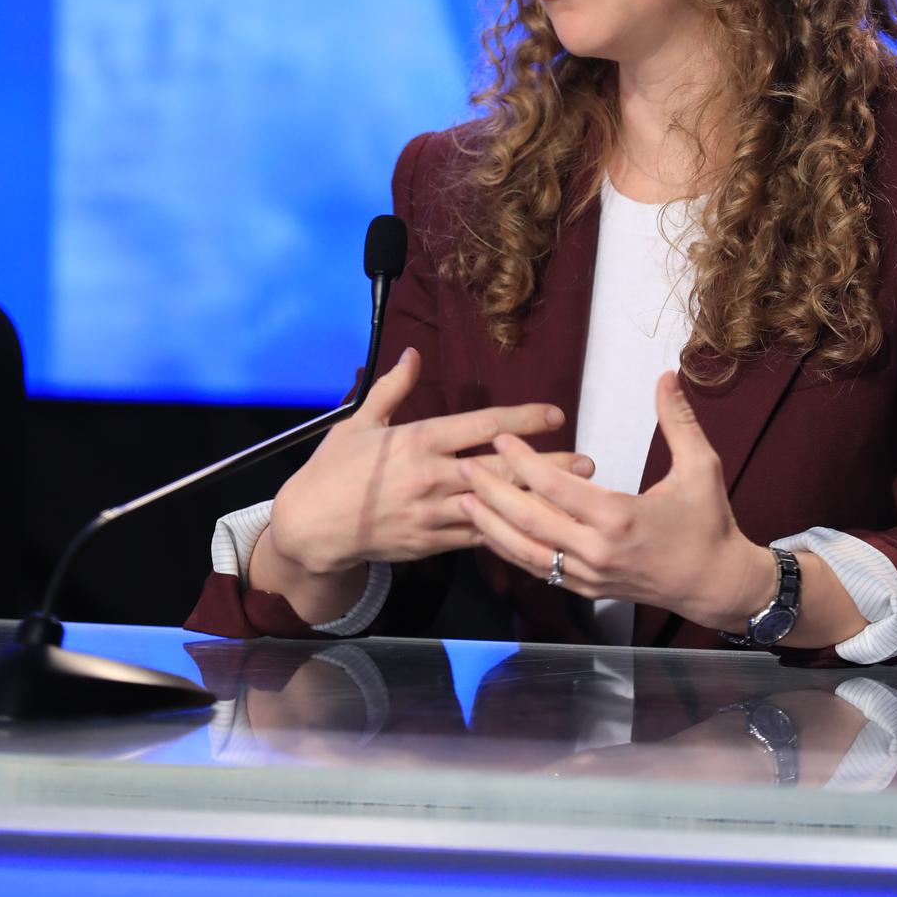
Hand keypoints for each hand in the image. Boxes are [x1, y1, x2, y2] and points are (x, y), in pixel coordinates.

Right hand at [264, 348, 592, 580]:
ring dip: (536, 501)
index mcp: (418, 441)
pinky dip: (507, 531)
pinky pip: (476, 537)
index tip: (555, 413)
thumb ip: (393, 388)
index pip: (480, 426)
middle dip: (546, 466)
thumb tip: (414, 353)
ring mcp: (432, 514)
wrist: (310, 527)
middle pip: (500, 469)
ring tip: (574, 498)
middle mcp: (431, 477)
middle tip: (587, 462)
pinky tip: (537, 528)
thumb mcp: (359, 421)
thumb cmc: (333, 469)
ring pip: (496, 507)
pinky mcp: (430, 543)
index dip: (521, 418)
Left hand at [459, 370, 777, 633]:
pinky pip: (540, 570)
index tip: (501, 437)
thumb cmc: (709, 522)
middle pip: (530, 521)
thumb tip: (666, 375)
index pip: (556, 487)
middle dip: (493, 493)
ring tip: (463, 501)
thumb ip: (678, 420)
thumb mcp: (702, 466)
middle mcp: (597, 550)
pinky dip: (512, 551)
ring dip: (491, 526)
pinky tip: (492, 533)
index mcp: (620, 517)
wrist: (715, 584)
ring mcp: (589, 574)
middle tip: (464, 466)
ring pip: (527, 552)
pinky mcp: (587, 589)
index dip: (523, 462)